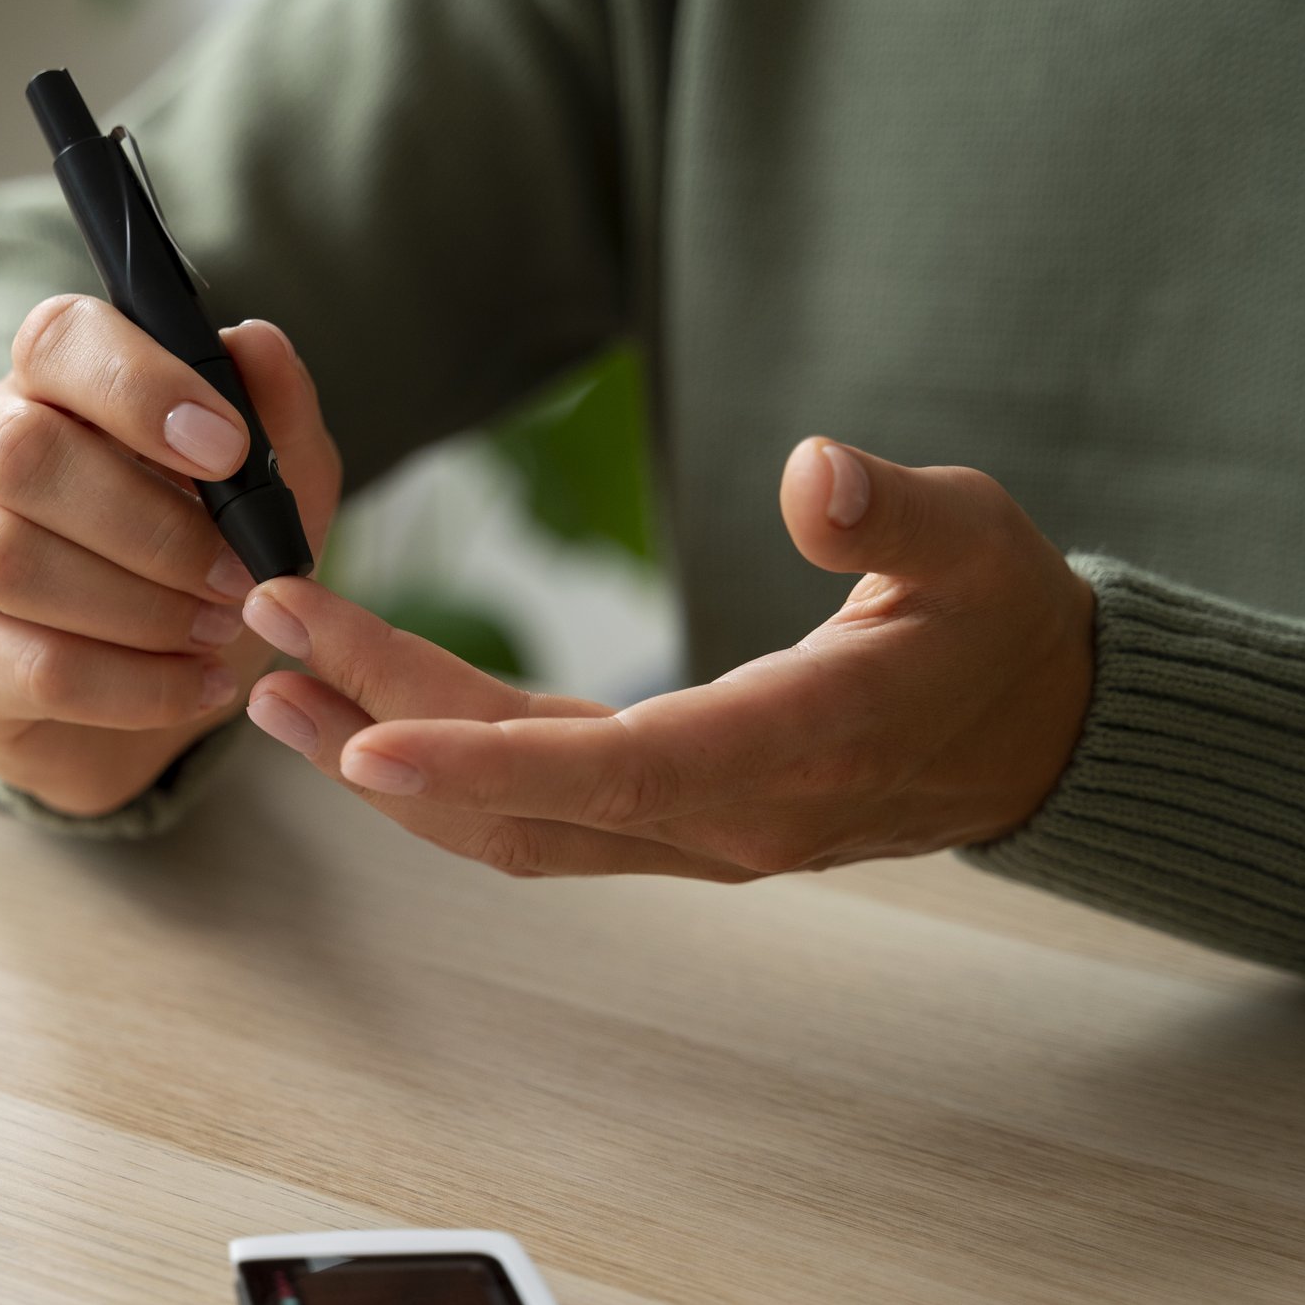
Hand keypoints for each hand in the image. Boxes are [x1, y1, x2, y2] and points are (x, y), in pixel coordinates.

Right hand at [0, 297, 342, 815]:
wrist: (157, 704)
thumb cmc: (204, 568)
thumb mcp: (270, 494)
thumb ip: (276, 416)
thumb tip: (257, 343)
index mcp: (52, 386)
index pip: (58, 340)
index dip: (140, 384)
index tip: (228, 447)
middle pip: (22, 452)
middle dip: (153, 523)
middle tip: (240, 575)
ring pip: (11, 560)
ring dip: (144, 606)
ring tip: (220, 630)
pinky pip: (35, 666)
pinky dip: (138, 684)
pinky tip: (200, 685)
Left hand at [239, 437, 1093, 877]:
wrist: (1040, 731)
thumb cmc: (1003, 624)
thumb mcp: (976, 542)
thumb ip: (893, 517)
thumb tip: (814, 470)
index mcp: (793, 752)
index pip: (612, 771)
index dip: (482, 761)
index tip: (360, 734)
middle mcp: (727, 820)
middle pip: (524, 799)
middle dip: (384, 730)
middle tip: (265, 642)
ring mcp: (693, 833)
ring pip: (516, 824)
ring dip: (389, 765)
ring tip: (275, 691)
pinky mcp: (672, 818)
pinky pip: (539, 811)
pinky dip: (447, 768)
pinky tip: (366, 716)